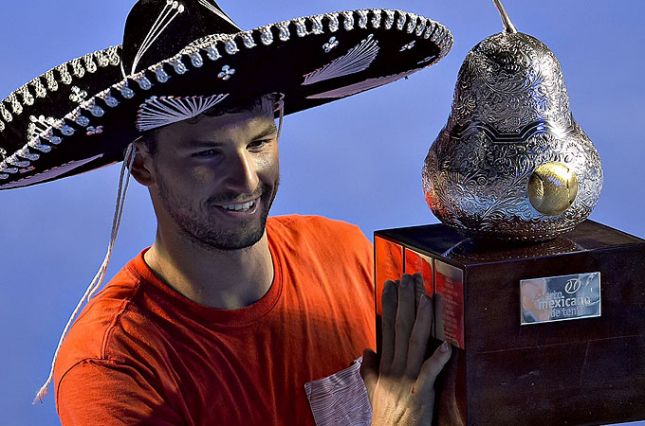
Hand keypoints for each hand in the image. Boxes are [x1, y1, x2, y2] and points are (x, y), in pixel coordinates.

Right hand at [361, 274, 451, 425]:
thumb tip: (367, 349)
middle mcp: (394, 368)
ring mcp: (407, 380)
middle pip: (400, 328)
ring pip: (414, 342)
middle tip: (409, 277)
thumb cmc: (386, 417)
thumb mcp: (373, 390)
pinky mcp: (420, 394)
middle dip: (405, 301)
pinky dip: (437, 359)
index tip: (390, 283)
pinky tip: (445, 345)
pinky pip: (429, 373)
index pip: (387, 328)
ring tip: (426, 296)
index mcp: (385, 365)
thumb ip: (369, 369)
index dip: (389, 304)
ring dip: (421, 318)